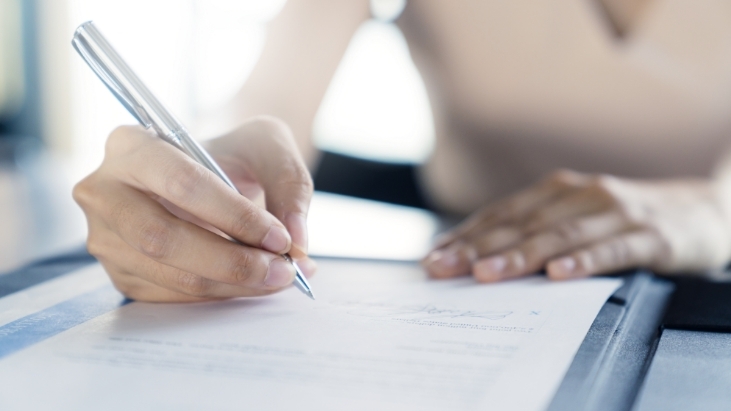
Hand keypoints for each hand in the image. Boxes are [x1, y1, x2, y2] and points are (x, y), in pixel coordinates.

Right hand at [73, 116, 314, 301]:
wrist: (214, 172)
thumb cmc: (236, 152)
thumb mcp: (269, 146)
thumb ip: (289, 184)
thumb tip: (296, 241)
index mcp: (132, 143)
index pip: (181, 183)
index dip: (235, 216)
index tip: (280, 238)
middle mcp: (105, 190)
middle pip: (162, 237)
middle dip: (231, 261)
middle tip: (283, 270)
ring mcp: (106, 236)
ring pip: (169, 273)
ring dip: (232, 284)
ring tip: (278, 277)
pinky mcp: (122, 272)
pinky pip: (172, 296)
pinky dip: (220, 295)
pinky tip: (253, 283)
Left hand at [422, 170, 730, 281]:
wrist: (705, 210)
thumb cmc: (627, 218)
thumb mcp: (579, 218)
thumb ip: (538, 232)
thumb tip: (481, 260)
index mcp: (558, 190)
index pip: (502, 213)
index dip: (466, 235)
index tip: (434, 256)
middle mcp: (582, 194)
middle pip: (522, 223)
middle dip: (477, 247)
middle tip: (444, 267)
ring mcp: (616, 212)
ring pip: (559, 235)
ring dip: (520, 254)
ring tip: (486, 274)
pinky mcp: (650, 235)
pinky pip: (612, 249)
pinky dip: (584, 261)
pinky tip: (559, 275)